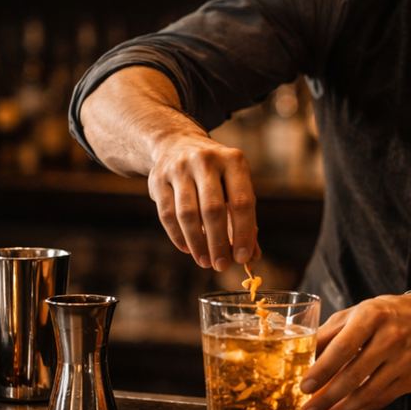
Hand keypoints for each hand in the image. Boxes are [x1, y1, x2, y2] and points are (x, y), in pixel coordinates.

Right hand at [146, 130, 259, 270]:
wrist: (176, 144)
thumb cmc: (216, 175)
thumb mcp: (235, 186)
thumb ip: (245, 219)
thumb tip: (252, 256)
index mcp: (233, 160)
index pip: (241, 202)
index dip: (244, 233)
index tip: (243, 258)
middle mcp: (205, 160)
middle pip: (213, 210)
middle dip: (218, 243)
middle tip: (221, 265)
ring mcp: (179, 168)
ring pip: (188, 214)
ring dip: (197, 243)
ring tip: (205, 262)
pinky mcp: (158, 179)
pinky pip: (167, 215)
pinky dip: (178, 236)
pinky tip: (188, 249)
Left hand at [300, 294, 410, 409]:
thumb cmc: (383, 315)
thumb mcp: (353, 314)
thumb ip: (327, 334)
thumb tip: (300, 358)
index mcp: (372, 317)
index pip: (343, 347)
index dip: (322, 370)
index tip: (304, 387)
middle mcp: (391, 338)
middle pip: (354, 376)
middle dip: (326, 399)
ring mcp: (403, 362)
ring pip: (367, 395)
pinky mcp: (409, 380)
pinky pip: (379, 403)